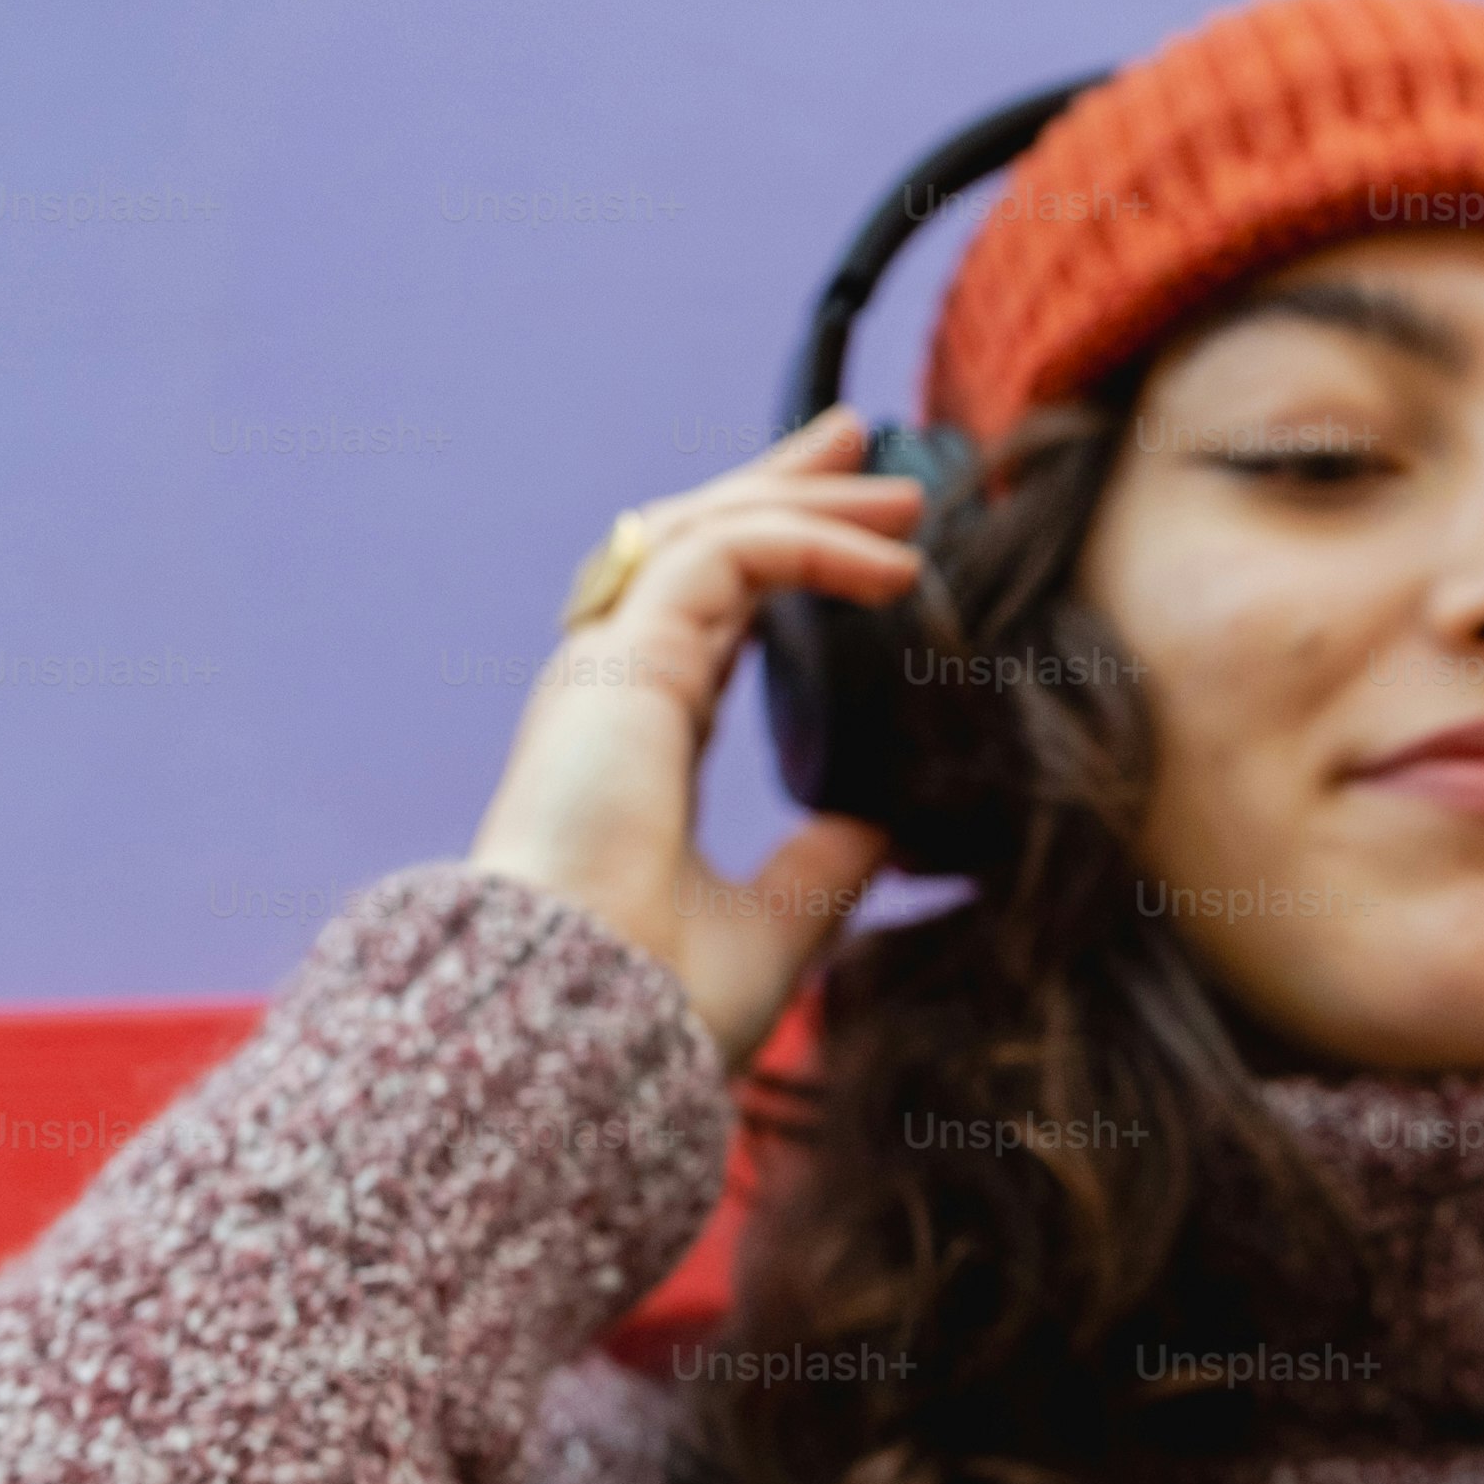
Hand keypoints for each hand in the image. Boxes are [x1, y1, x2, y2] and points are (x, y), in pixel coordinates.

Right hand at [463, 404, 922, 1068]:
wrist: (580, 1033)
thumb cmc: (653, 1004)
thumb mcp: (774, 927)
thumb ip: (818, 870)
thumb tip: (877, 825)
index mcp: (644, 746)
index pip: (718, 619)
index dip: (787, 564)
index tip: (872, 545)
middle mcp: (617, 693)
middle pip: (704, 550)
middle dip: (787, 489)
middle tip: (871, 450)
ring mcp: (608, 673)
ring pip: (708, 536)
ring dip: (807, 500)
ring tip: (903, 491)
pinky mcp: (619, 666)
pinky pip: (724, 562)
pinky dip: (807, 544)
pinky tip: (890, 565)